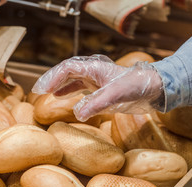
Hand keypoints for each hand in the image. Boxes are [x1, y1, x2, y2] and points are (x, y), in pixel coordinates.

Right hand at [32, 54, 163, 121]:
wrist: (154, 88)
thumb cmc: (136, 86)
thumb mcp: (116, 95)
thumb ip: (97, 103)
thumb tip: (78, 114)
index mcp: (94, 67)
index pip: (67, 68)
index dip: (53, 77)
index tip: (42, 89)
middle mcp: (93, 70)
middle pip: (67, 71)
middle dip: (52, 79)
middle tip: (38, 90)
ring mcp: (96, 78)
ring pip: (72, 78)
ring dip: (59, 84)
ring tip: (46, 93)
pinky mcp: (101, 87)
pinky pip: (80, 86)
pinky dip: (69, 90)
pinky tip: (62, 97)